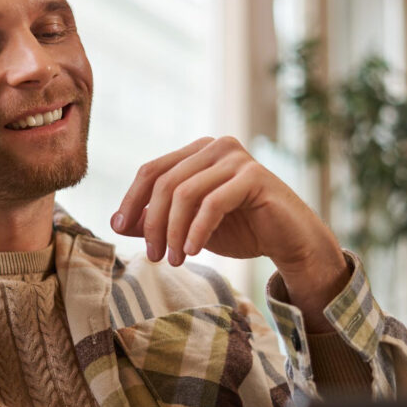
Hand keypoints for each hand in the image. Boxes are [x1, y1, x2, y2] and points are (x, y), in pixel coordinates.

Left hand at [111, 136, 348, 327]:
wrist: (289, 241)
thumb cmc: (241, 230)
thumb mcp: (189, 227)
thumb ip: (157, 220)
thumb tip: (117, 222)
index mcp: (196, 152)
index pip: (151, 171)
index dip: (131, 200)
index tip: (118, 229)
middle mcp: (215, 147)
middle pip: (164, 182)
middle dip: (152, 223)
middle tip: (153, 256)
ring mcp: (236, 158)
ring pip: (185, 193)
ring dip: (173, 231)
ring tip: (174, 260)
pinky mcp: (254, 176)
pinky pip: (212, 203)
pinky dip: (197, 230)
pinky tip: (192, 251)